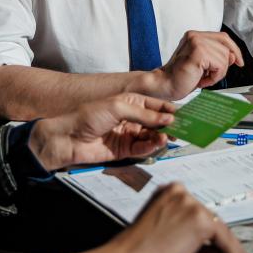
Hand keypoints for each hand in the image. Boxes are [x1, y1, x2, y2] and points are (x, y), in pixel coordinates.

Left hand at [29, 93, 174, 169]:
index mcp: (130, 102)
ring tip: (169, 137)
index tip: (185, 115)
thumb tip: (167, 119)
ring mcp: (128, 134)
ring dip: (161, 136)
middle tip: (184, 129)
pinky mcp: (124, 150)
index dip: (169, 110)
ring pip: (151, 136)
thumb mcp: (118, 107)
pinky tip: (158, 143)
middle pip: (156, 122)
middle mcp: (131, 118)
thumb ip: (144, 114)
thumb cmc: (88, 116)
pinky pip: (143, 148)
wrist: (68, 138)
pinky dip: (151, 146)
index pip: (155, 105)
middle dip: (169, 125)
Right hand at [109, 183, 252, 252]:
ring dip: (219, 250)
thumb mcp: (165, 236)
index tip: (221, 245)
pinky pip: (226, 241)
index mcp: (167, 191)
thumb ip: (189, 238)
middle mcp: (180, 192)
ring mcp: (191, 204)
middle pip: (208, 219)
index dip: (209, 234)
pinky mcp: (200, 220)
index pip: (196, 213)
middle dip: (212, 243)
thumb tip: (217, 251)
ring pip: (217, 231)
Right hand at [153, 30, 243, 99]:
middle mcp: (195, 36)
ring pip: (225, 58)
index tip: (239, 62)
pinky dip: (214, 77)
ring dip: (217, 73)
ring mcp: (196, 42)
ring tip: (202, 78)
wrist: (164, 85)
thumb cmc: (181, 77)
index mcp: (195, 36)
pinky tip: (201, 80)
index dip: (234, 49)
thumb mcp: (204, 65)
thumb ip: (217, 56)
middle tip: (208, 76)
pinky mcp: (198, 52)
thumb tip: (234, 56)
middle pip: (226, 47)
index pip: (223, 37)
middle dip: (223, 66)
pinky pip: (220, 65)